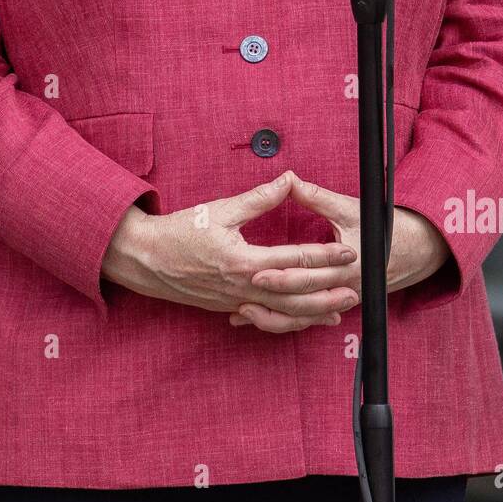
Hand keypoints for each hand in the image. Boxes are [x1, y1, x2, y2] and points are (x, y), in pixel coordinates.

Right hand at [102, 170, 358, 329]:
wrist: (144, 258)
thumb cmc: (179, 231)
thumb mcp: (220, 209)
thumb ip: (258, 199)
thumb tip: (288, 179)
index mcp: (243, 260)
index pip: (295, 259)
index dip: (325, 255)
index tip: (350, 251)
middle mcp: (243, 286)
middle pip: (296, 293)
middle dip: (329, 290)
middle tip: (357, 287)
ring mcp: (235, 301)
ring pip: (283, 313)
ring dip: (313, 313)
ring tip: (339, 311)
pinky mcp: (228, 307)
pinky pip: (265, 318)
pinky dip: (287, 321)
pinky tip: (302, 320)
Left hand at [228, 171, 450, 329]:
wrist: (414, 250)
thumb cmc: (380, 226)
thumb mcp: (348, 208)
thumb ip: (315, 197)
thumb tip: (288, 179)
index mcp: (347, 264)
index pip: (308, 273)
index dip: (281, 273)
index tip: (256, 271)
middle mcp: (343, 287)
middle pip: (301, 299)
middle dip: (270, 299)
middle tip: (241, 296)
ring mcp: (340, 299)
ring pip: (302, 317)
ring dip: (273, 318)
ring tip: (243, 314)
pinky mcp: (335, 304)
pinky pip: (306, 319)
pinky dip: (282, 321)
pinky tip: (257, 318)